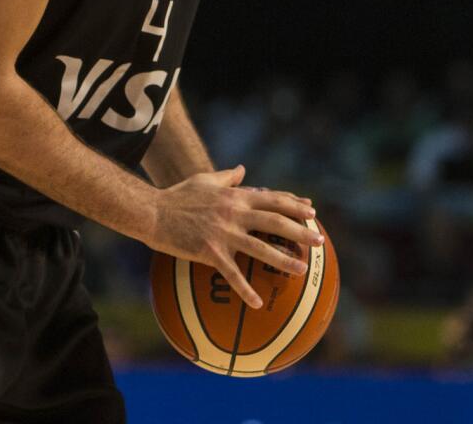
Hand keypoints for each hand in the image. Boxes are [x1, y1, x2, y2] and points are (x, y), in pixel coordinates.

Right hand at [147, 165, 322, 308]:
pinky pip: (233, 274)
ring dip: (284, 260)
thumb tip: (242, 170)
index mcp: (236, 196)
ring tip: (303, 269)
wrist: (153, 212)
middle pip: (276, 222)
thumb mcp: (205, 180)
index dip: (294, 204)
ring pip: (262, 248)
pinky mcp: (210, 252)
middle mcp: (235, 213)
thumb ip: (227, 176)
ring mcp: (224, 233)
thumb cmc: (178, 195)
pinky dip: (246, 289)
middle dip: (301, 231)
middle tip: (319, 241)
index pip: (273, 199)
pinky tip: (258, 303)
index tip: (312, 211)